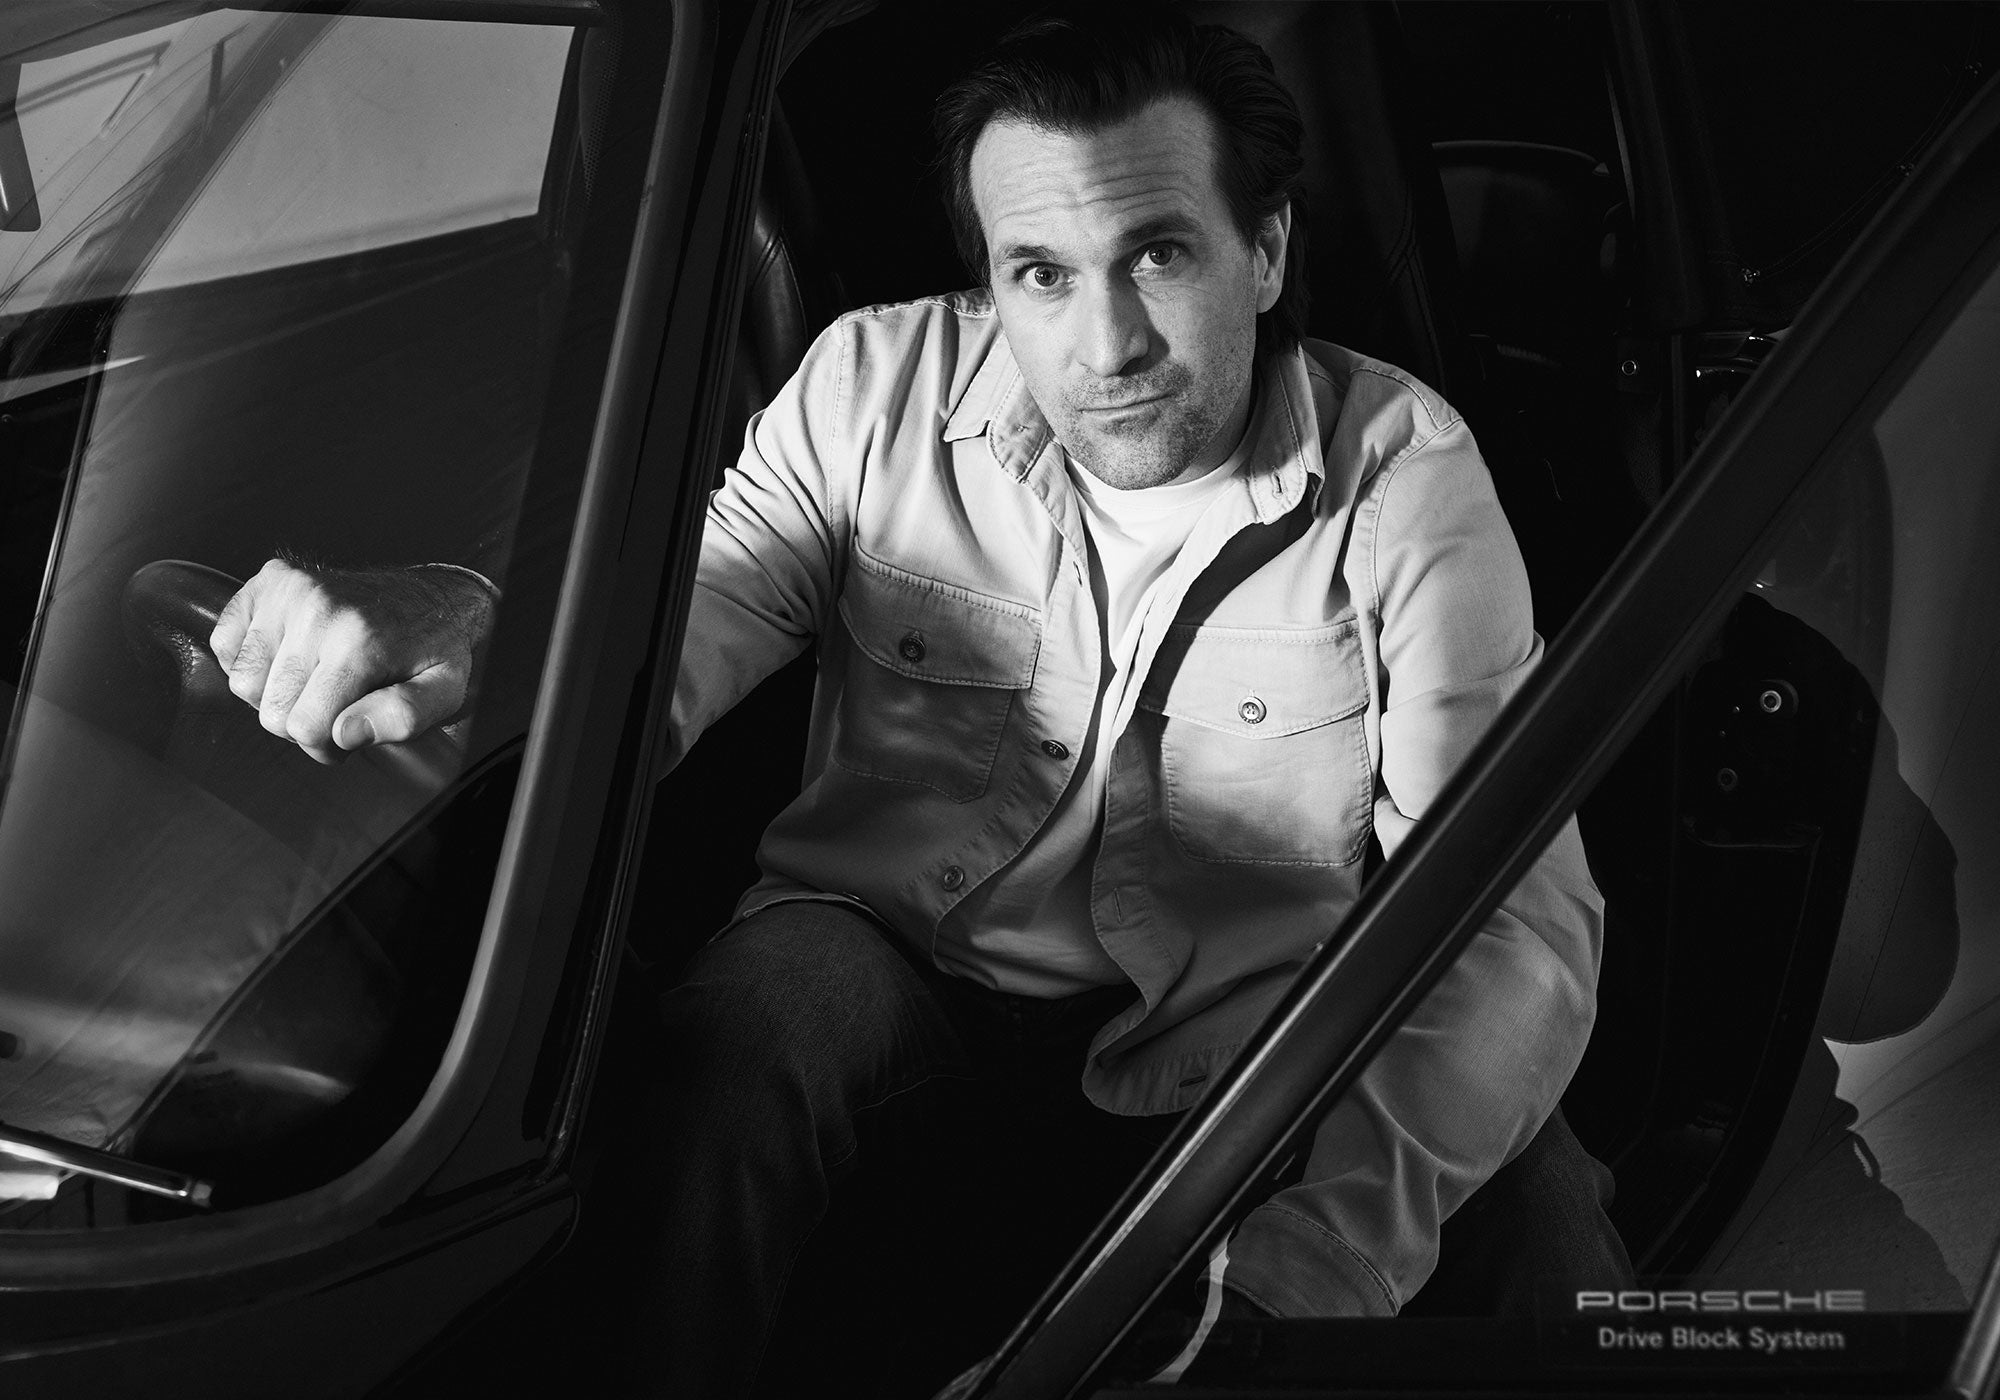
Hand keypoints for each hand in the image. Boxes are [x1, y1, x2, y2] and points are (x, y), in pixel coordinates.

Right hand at [209, 556, 495, 763]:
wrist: (429, 597)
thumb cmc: (432, 650)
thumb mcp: (444, 693)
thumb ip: (403, 718)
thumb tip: (345, 733)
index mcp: (360, 641)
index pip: (305, 728)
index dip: (326, 745)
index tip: (349, 731)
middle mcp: (318, 609)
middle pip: (272, 711)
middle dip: (302, 723)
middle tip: (336, 706)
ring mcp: (288, 591)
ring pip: (243, 683)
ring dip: (275, 694)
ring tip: (315, 681)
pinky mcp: (267, 582)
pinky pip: (225, 645)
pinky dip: (251, 662)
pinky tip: (290, 658)